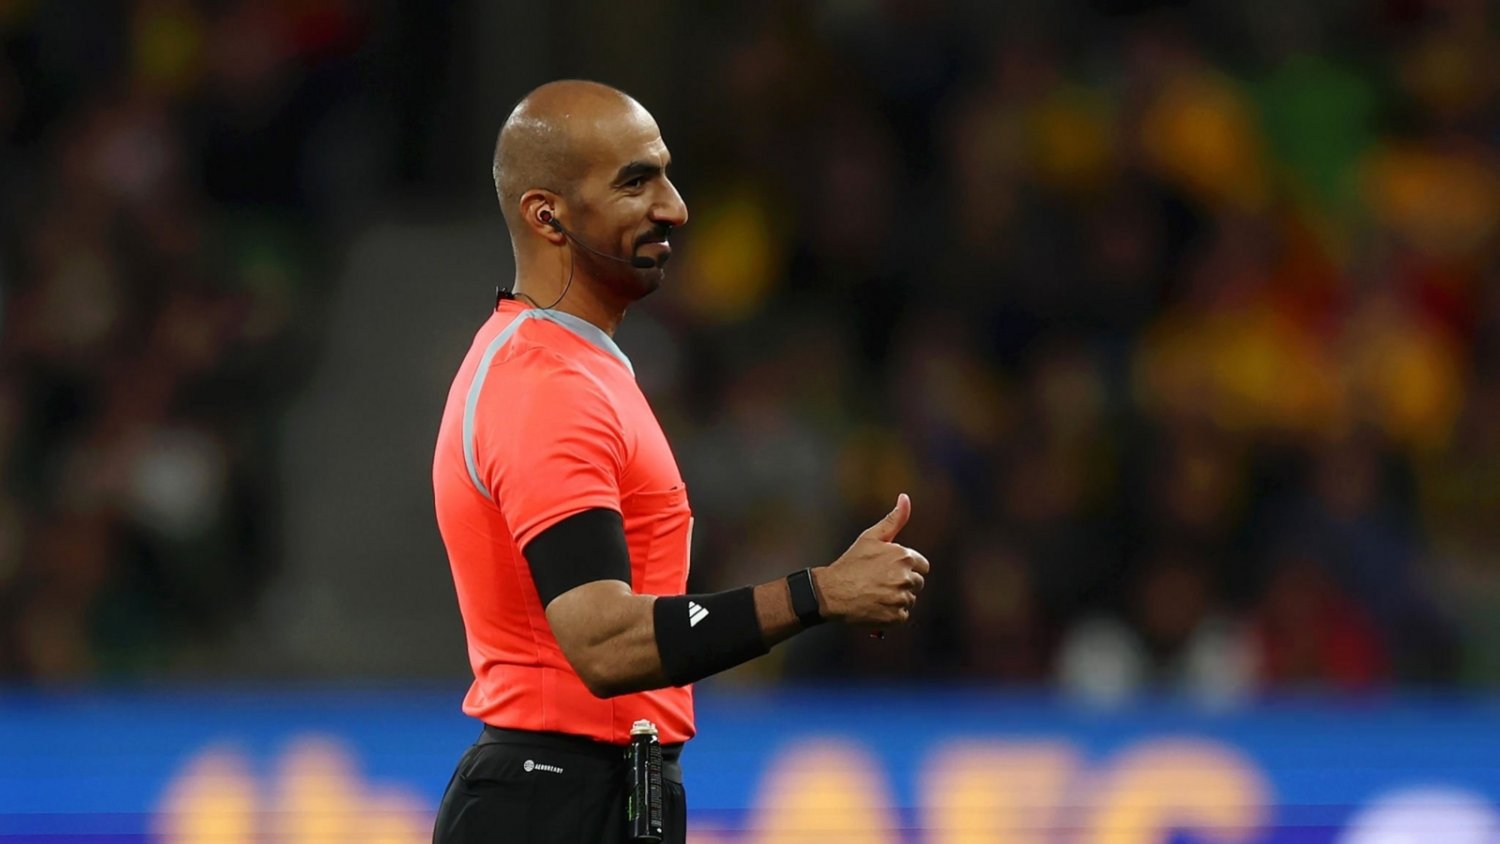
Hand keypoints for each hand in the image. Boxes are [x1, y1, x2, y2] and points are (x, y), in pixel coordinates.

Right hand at [812, 494, 928, 626]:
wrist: (831, 592)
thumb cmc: (850, 563)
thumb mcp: (870, 537)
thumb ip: (893, 519)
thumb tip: (905, 497)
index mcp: (904, 556)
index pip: (922, 566)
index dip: (907, 567)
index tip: (890, 570)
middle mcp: (906, 577)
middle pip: (917, 583)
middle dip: (903, 583)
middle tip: (880, 583)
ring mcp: (901, 598)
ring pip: (910, 600)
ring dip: (897, 599)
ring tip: (876, 594)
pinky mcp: (896, 617)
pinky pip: (903, 616)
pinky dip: (892, 614)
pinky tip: (876, 606)